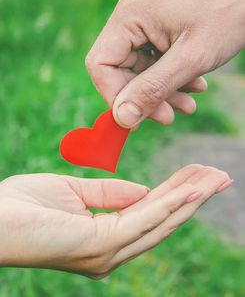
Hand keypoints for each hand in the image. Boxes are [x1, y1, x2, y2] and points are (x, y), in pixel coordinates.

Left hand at [0, 165, 231, 278]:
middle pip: (162, 220)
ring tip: (214, 178)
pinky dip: (169, 204)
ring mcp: (107, 252)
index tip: (195, 176)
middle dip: (192, 198)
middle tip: (218, 176)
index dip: (174, 195)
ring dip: (189, 199)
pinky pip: (143, 220)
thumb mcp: (73, 193)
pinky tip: (190, 190)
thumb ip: (108, 194)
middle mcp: (112, 251)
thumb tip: (142, 190)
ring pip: (159, 221)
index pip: (149, 214)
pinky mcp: (99, 245)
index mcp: (105, 238)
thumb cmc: (25, 206)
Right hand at [86, 0, 244, 127]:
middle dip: (145, 97)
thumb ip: (153, 89)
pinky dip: (172, 79)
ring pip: (140, 70)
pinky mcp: (160, 30)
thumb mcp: (190, 58)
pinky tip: (194, 86)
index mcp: (129, 16)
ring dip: (162, 92)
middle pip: (121, 70)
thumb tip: (122, 118)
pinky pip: (156, 62)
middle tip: (169, 116)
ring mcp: (146, 24)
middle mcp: (132, 18)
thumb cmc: (227, 12)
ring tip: (189, 105)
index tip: (138, 119)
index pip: (101, 65)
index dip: (116, 96)